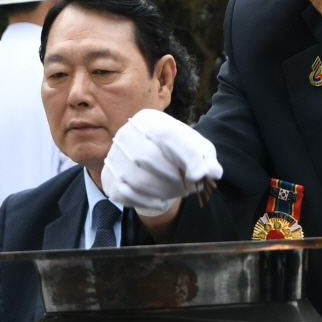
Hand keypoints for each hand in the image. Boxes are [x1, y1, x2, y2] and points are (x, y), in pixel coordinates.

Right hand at [102, 109, 221, 217]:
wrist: (152, 163)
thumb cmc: (177, 154)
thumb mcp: (197, 151)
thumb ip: (206, 159)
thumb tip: (212, 172)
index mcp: (150, 120)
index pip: (168, 134)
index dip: (186, 157)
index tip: (200, 176)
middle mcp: (126, 133)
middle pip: (149, 158)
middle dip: (174, 178)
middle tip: (188, 187)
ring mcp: (114, 155)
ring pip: (138, 178)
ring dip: (163, 191)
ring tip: (176, 191)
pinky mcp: (108, 177)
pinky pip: (127, 193)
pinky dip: (148, 201)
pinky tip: (160, 200)